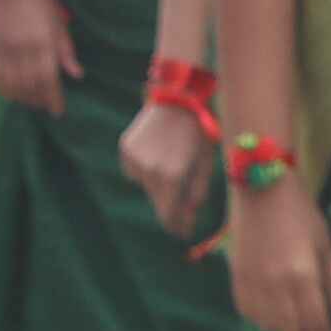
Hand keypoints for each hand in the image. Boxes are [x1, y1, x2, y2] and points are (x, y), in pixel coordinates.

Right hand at [0, 0, 74, 109]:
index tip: (58, 111)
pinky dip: (2, 88)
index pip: (48, 79)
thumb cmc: (40, 0)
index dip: (53, 98)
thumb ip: (66, 51)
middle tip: (45, 105)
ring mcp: (4, 47)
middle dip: (39, 99)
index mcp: (43, 42)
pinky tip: (10, 94)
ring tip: (30, 102)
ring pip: (12, 83)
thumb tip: (76, 75)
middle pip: (30, 84)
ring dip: (22, 97)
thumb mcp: (59, 23)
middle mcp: (23, 48)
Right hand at [119, 98, 219, 239]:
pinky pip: (134, 170)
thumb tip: (188, 215)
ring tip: (172, 168)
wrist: (179, 97)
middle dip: (170, 208)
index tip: (183, 233)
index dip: (177, 227)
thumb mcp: (206, 164)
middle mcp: (149, 171)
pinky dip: (145, 170)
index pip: (169, 215)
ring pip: (145, 186)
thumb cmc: (199, 132)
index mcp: (172, 177)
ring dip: (158, 186)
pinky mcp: (125, 148)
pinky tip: (157, 155)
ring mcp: (134, 159)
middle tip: (182, 213)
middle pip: (157, 203)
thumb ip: (196, 193)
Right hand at [223, 175, 330, 330]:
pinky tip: (275, 313)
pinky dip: (264, 321)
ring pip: (270, 327)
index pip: (317, 326)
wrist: (259, 187)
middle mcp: (273, 286)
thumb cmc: (299, 212)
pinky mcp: (236, 278)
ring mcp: (251, 283)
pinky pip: (249, 314)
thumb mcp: (326, 246)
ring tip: (300, 326)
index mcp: (301, 277)